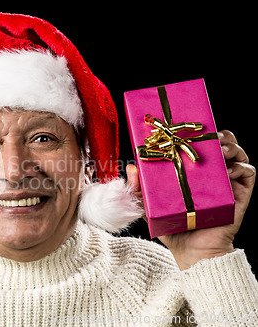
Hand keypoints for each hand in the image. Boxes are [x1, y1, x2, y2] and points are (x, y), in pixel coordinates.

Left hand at [126, 130, 255, 269]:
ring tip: (220, 149)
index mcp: (193, 172)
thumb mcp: (148, 204)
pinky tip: (227, 171)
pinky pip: (248, 171)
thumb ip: (137, 187)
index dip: (200, 134)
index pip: (201, 146)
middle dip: (219, 135)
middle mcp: (212, 175)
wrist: (190, 250)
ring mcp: (228, 183)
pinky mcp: (240, 194)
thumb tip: (131, 166)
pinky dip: (241, 166)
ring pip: (238, 153)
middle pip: (223, 144)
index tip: (192, 127)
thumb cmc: (171, 227)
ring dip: (231, 146)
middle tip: (210, 135)